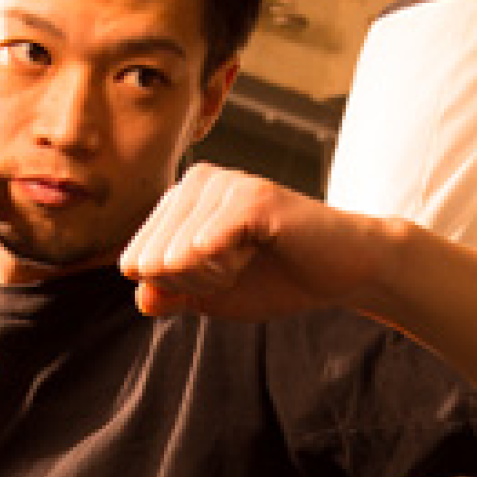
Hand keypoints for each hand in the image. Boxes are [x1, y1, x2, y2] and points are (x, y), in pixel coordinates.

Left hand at [119, 163, 378, 321]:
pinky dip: (225, 263)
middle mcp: (197, 181)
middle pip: (154, 260)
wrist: (339, 273)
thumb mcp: (209, 295)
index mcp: (178, 201)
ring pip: (179, 254)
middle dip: (192, 284)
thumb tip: (140, 293)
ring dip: (215, 276)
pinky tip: (251, 253)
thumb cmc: (275, 277)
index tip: (217, 278)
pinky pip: (209, 243)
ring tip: (251, 260)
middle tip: (239, 269)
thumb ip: (168, 295)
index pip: (136, 261)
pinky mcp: (254, 196)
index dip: (173, 287)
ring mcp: (225, 183)